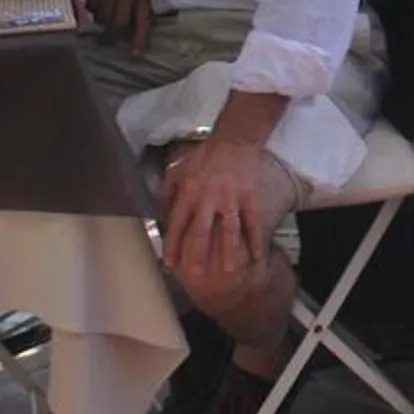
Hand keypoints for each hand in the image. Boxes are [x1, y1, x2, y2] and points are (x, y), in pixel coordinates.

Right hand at [74, 0, 152, 50]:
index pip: (142, 19)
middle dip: (112, 31)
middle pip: (118, 22)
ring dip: (99, 19)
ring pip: (101, 15)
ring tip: (98, 16)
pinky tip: (90, 1)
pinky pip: (89, 3)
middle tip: (108, 34)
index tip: (135, 54)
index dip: (138, 38)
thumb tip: (136, 6)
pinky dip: (89, 6)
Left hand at [162, 134, 272, 289]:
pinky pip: (252, 222)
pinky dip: (255, 240)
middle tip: (195, 274)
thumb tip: (157, 214)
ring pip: (229, 229)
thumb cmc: (204, 156)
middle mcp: (208, 198)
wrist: (235, 139)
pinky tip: (256, 256)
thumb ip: (166, 192)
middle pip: (201, 231)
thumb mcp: (178, 169)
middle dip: (197, 254)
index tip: (170, 264)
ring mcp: (231, 198)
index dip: (172, 244)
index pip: (178, 223)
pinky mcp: (249, 197)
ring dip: (228, 251)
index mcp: (189, 192)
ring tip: (228, 271)